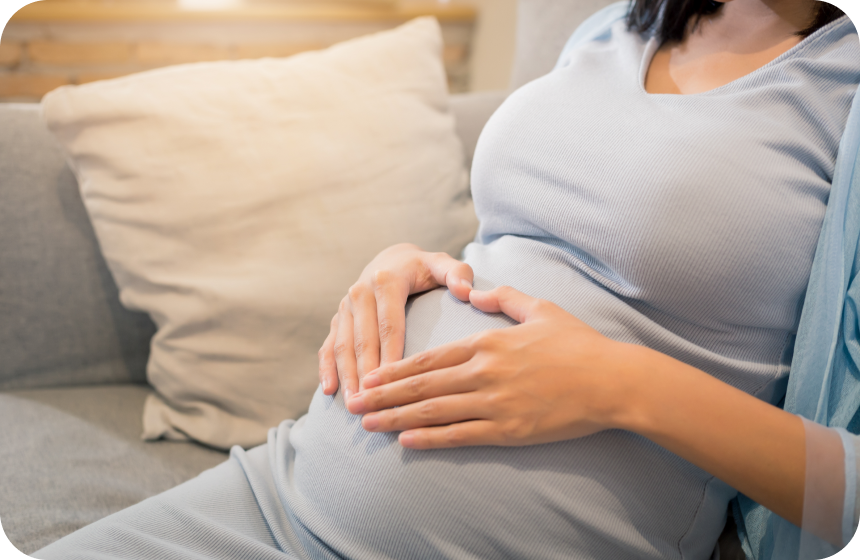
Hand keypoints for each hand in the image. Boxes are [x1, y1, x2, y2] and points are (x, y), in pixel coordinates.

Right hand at [318, 243, 474, 399]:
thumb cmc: (423, 269)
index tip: (396, 382)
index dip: (390, 353)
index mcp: (386, 281)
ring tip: (354, 403)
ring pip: (343, 345)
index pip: (389, 324)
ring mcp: (345, 307)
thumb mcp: (441, 264)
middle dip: (366, 373)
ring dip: (346, 375)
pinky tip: (329, 391)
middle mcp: (360, 292)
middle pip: (363, 339)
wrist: (392, 259)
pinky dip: (327, 368)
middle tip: (371, 402)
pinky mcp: (338, 318)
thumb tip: (466, 291)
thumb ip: (457, 273)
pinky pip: (328, 345)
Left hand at [346, 286, 639, 448]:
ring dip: (396, 418)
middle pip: (422, 384)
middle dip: (383, 395)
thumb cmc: (578, 344)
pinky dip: (431, 438)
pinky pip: (461, 435)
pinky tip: (406, 441)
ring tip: (368, 424)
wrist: (612, 380)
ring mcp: (495, 403)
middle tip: (353, 403)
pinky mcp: (509, 429)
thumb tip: (476, 293)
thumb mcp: (541, 309)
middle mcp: (484, 372)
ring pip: (434, 411)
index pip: (429, 357)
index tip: (370, 376)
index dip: (394, 369)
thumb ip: (505, 299)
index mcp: (487, 342)